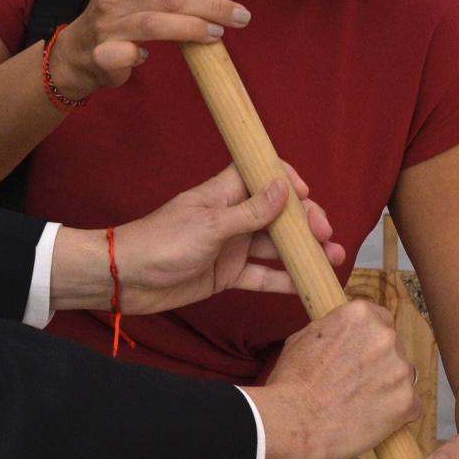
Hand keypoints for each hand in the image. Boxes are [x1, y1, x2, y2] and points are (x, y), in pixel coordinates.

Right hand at [52, 0, 250, 100]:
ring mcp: (106, 26)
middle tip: (238, 15)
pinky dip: (136, 56)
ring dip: (189, 28)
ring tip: (216, 33)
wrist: (76, 55)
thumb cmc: (117, 22)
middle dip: (208, 6)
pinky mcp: (102, 55)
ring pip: (153, 23)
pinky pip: (122, 53)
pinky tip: (149, 58)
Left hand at [101, 166, 342, 313]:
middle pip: (277, 213)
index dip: (286, 180)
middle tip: (325, 234)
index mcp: (224, 193)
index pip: (261, 175)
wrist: (126, 279)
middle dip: (305, 221)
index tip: (306, 193)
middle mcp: (232, 217)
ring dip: (303, 251)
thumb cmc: (161, 242)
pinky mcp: (228, 275)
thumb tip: (284, 188)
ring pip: (275, 246)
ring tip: (332, 258)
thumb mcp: (210, 225)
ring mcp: (232, 247)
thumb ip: (250, 212)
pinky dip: (284, 280)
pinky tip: (307, 284)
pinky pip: (262, 276)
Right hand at [248, 301, 418, 458]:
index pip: (381, 320)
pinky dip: (396, 414)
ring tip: (359, 404)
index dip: (369, 340)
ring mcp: (400, 370)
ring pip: (402, 377)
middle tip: (354, 383)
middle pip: (394, 348)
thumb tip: (342, 333)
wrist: (293, 422)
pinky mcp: (407, 402)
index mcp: (361, 315)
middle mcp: (386, 337)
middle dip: (379, 364)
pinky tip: (371, 419)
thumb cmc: (292, 382)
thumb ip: (334, 329)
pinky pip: (411, 406)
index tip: (360, 354)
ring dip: (387, 388)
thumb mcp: (304, 337)